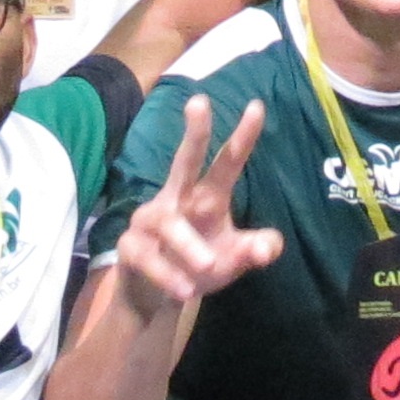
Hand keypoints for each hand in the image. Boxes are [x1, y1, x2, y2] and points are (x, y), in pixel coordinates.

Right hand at [107, 96, 279, 321]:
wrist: (156, 298)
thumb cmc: (197, 265)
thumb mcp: (233, 260)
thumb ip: (255, 250)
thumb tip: (268, 248)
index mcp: (206, 196)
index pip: (227, 162)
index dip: (242, 136)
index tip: (257, 106)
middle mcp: (177, 199)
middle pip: (185, 160)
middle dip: (194, 133)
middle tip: (200, 102)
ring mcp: (150, 220)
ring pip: (169, 223)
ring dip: (189, 244)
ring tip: (210, 265)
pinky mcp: (131, 246)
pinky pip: (148, 256)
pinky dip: (168, 273)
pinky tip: (184, 291)